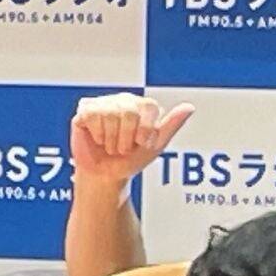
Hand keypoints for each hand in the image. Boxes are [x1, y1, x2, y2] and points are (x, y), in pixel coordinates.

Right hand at [70, 93, 194, 187]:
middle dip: (126, 138)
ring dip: (111, 140)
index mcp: (142, 105)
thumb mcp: (155, 146)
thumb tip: (189, 107)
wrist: (105, 176)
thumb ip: (171, 126)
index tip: (141, 144)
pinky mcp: (85, 110)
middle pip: (128, 111)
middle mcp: (123, 99)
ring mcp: (103, 103)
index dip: (145, 130)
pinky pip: (92, 115)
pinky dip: (97, 134)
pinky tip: (98, 139)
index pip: (148, 107)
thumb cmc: (130, 161)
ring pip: (109, 114)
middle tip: (123, 148)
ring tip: (111, 146)